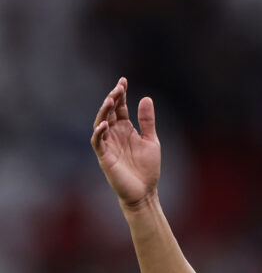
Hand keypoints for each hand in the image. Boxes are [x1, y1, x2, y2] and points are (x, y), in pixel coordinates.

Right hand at [91, 77, 160, 208]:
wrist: (145, 191)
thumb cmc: (147, 168)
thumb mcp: (151, 140)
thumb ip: (147, 121)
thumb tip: (146, 98)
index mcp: (126, 129)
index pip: (120, 108)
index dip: (120, 94)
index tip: (123, 81)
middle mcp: (115, 134)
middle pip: (109, 112)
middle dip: (112, 99)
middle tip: (118, 88)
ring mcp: (108, 144)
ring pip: (100, 123)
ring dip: (104, 111)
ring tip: (110, 100)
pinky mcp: (104, 157)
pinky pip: (98, 142)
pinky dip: (99, 132)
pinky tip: (105, 124)